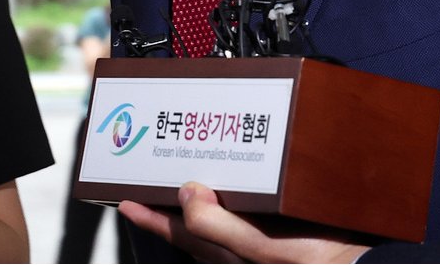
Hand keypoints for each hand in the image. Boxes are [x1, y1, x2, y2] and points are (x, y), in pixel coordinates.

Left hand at [120, 182, 369, 263]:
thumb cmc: (315, 262)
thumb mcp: (261, 247)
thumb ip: (219, 225)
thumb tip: (186, 194)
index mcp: (230, 255)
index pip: (180, 234)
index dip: (151, 218)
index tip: (124, 201)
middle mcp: (240, 255)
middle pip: (195, 234)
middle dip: (170, 212)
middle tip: (147, 189)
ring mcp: (260, 249)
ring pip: (218, 230)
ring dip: (200, 207)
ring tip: (186, 184)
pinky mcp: (280, 241)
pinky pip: (246, 225)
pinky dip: (234, 207)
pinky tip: (239, 191)